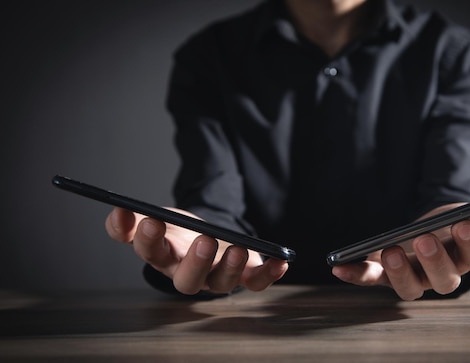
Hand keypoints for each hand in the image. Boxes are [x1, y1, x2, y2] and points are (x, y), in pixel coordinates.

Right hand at [105, 207, 287, 294]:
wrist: (205, 238)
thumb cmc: (176, 233)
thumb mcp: (151, 222)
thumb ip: (128, 221)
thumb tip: (117, 211)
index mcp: (164, 258)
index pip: (152, 254)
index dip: (149, 240)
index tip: (150, 220)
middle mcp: (190, 273)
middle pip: (189, 280)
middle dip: (196, 262)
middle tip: (203, 240)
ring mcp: (218, 277)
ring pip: (223, 283)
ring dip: (231, 268)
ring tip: (238, 248)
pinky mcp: (244, 276)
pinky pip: (256, 282)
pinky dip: (270, 274)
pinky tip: (281, 261)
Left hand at [331, 204, 469, 299]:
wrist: (425, 231)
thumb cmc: (450, 226)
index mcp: (465, 258)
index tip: (467, 221)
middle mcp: (440, 275)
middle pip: (444, 280)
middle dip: (435, 259)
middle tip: (425, 238)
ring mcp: (411, 278)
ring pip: (409, 288)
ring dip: (400, 272)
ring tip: (391, 251)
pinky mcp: (384, 276)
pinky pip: (369, 280)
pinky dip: (354, 275)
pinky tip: (338, 266)